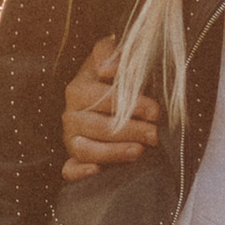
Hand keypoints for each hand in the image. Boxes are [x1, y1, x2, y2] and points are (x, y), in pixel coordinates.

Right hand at [61, 34, 160, 180]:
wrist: (110, 101)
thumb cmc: (117, 80)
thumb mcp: (114, 58)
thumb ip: (110, 52)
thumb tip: (107, 69)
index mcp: (78, 89)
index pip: (101, 98)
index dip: (130, 105)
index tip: (155, 111)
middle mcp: (70, 115)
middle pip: (98, 127)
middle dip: (130, 131)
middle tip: (155, 134)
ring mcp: (70, 138)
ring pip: (85, 149)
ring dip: (113, 152)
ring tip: (139, 151)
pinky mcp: (73, 159)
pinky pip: (69, 170)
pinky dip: (79, 172)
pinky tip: (97, 170)